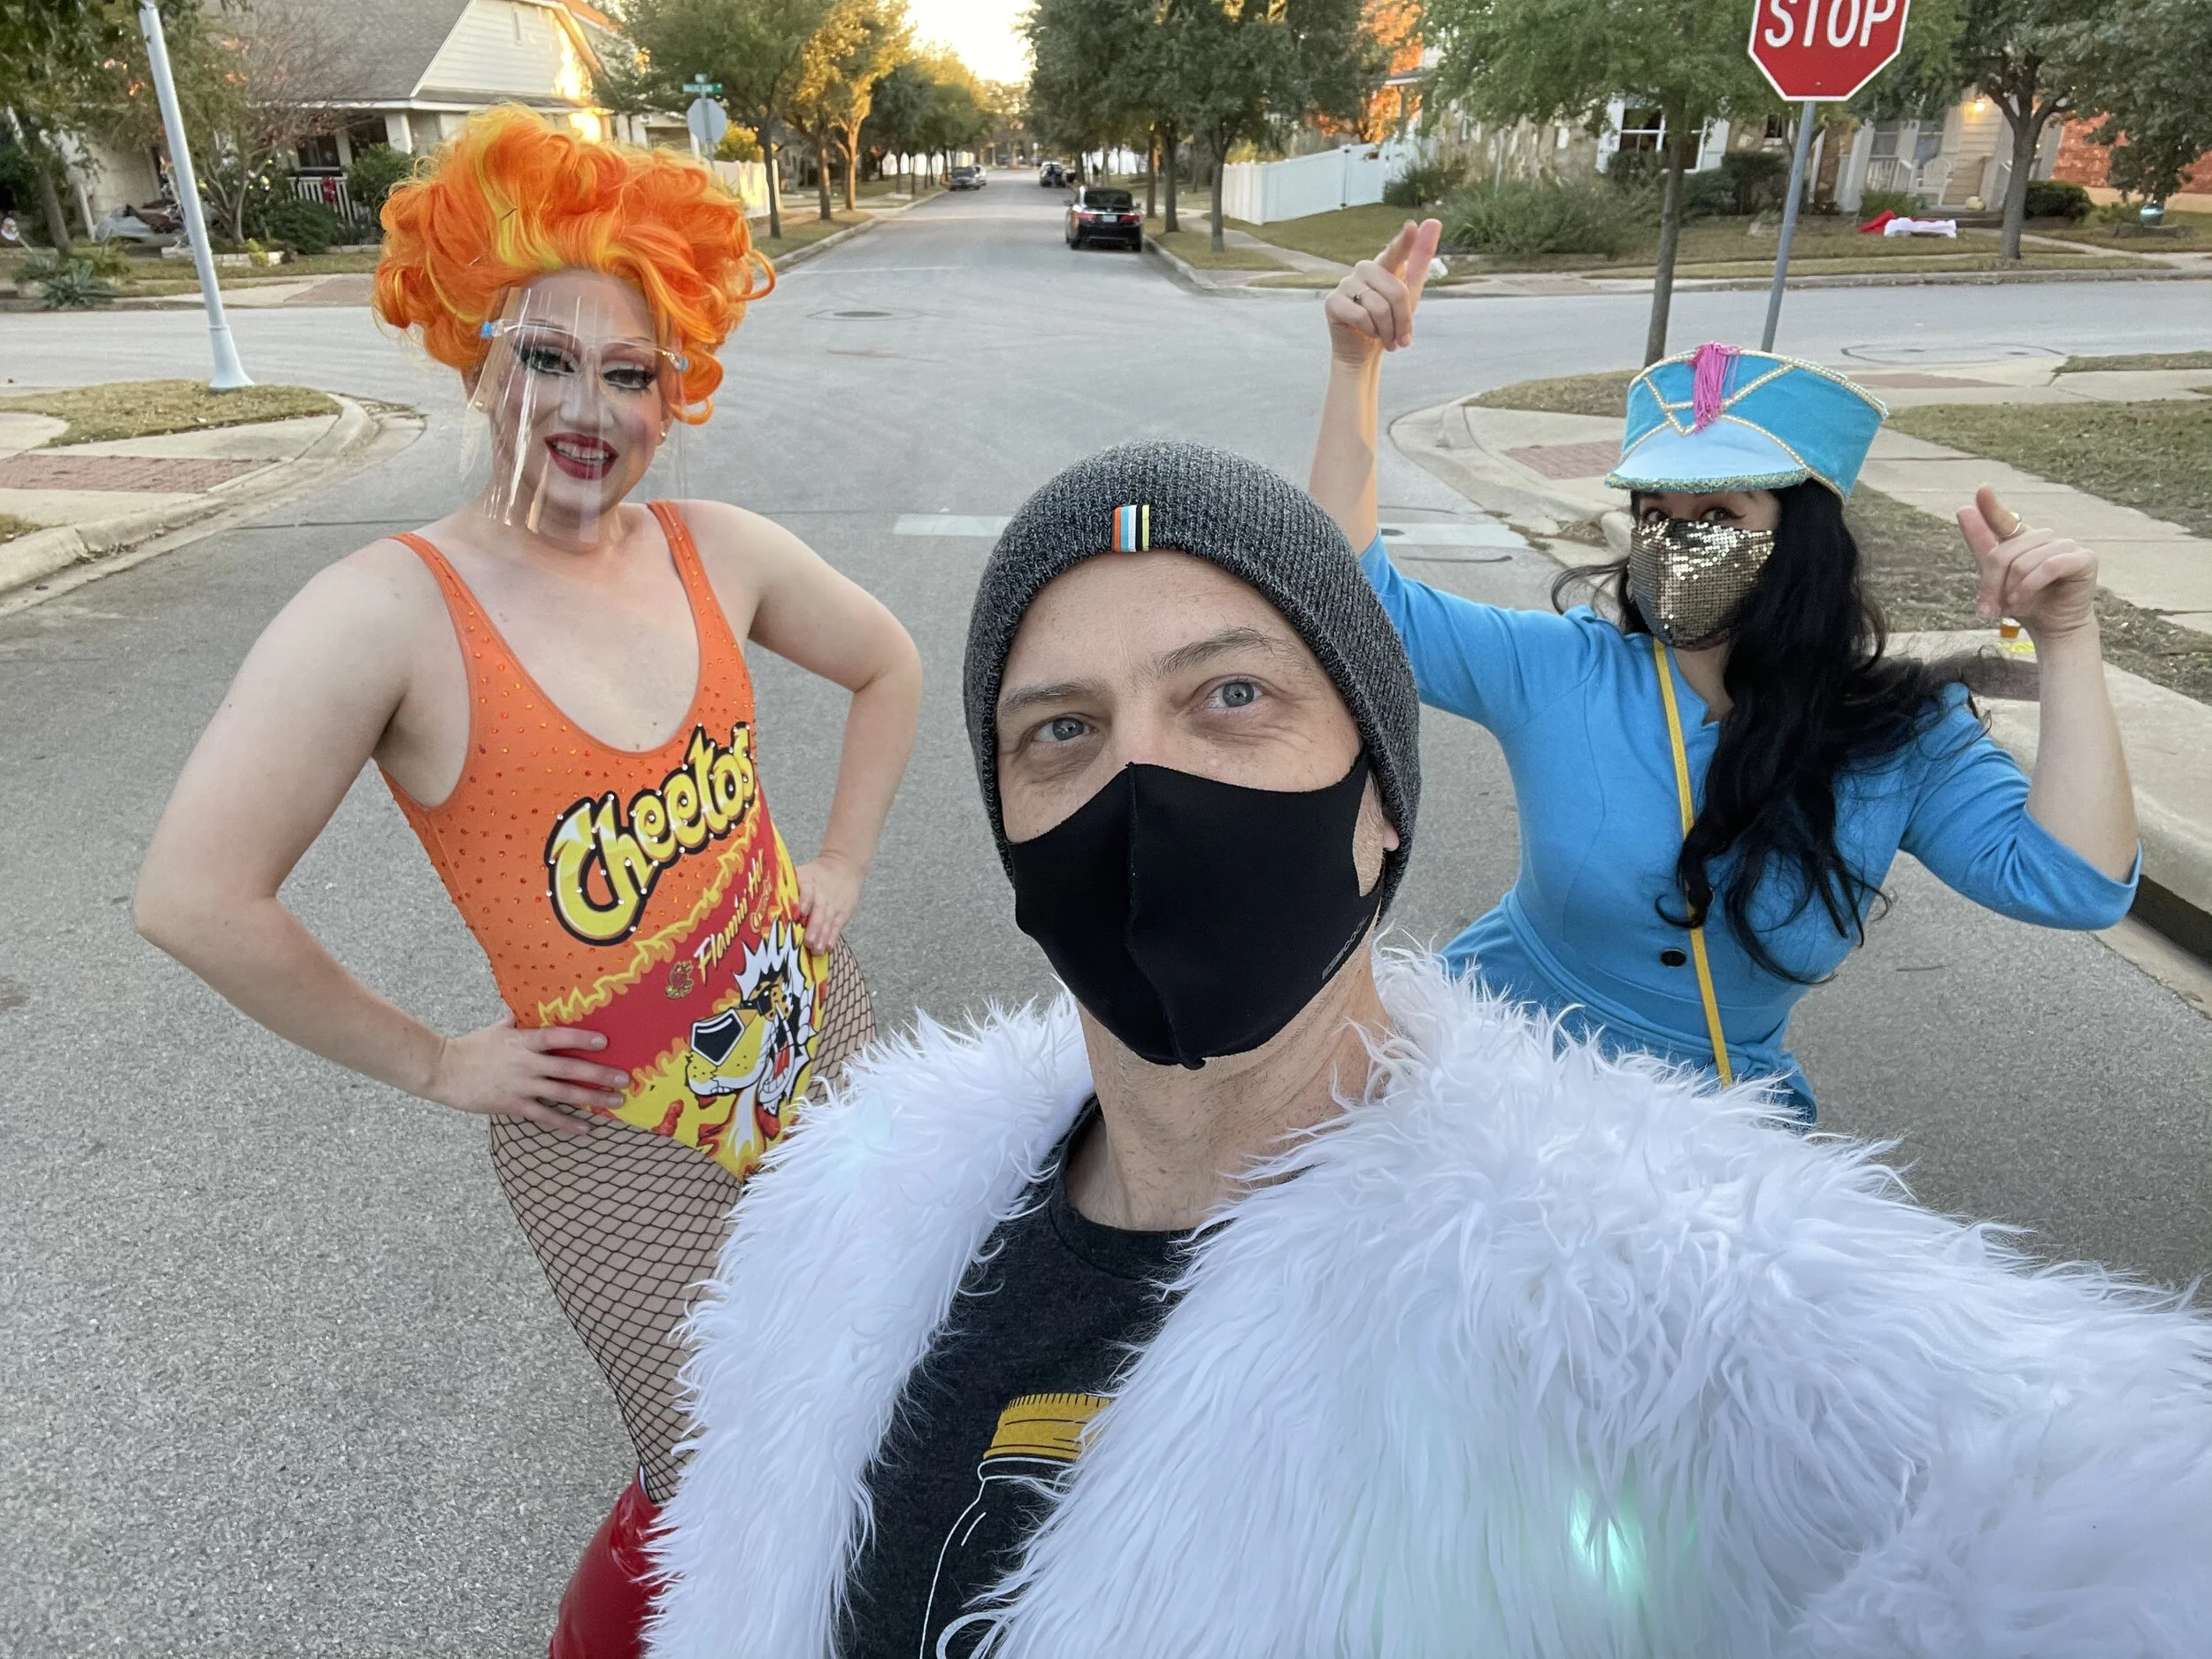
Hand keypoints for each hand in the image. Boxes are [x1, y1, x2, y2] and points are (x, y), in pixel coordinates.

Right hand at [422, 1012, 627, 1134]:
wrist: (443, 1071)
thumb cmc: (471, 1047)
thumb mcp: (496, 1029)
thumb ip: (516, 1020)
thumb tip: (524, 1006)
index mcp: (523, 1041)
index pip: (557, 1037)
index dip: (581, 1039)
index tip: (605, 1042)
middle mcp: (527, 1063)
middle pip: (569, 1069)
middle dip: (599, 1074)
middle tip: (623, 1079)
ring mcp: (522, 1086)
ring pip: (564, 1094)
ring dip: (592, 1099)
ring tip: (615, 1102)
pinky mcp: (514, 1105)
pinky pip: (546, 1116)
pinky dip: (567, 1123)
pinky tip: (586, 1128)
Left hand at [794, 853, 863, 954]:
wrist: (842, 868)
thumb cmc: (814, 875)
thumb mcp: (801, 874)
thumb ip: (786, 886)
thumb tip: (761, 898)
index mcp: (808, 883)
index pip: (807, 891)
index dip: (805, 901)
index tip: (801, 912)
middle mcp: (822, 895)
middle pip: (818, 911)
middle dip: (814, 928)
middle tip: (808, 942)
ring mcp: (833, 905)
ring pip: (828, 922)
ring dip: (822, 937)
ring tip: (816, 950)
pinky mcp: (842, 912)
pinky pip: (837, 926)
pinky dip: (833, 937)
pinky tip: (828, 947)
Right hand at [1324, 218, 1441, 367]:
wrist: (1365, 351)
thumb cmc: (1388, 321)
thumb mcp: (1410, 292)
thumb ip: (1420, 258)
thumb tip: (1433, 221)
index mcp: (1384, 266)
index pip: (1395, 252)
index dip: (1404, 242)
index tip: (1412, 228)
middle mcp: (1364, 269)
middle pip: (1395, 292)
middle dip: (1403, 320)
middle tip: (1402, 338)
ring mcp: (1346, 283)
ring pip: (1379, 308)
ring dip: (1387, 331)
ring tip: (1386, 340)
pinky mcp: (1332, 302)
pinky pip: (1361, 316)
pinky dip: (1370, 331)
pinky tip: (1367, 334)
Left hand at [1957, 486, 2097, 644]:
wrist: (2053, 627)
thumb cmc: (2025, 601)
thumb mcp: (1995, 578)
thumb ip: (1982, 545)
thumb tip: (1963, 508)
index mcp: (2023, 539)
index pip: (2004, 520)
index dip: (1991, 508)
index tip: (1982, 490)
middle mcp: (2045, 537)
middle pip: (2005, 552)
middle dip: (1992, 583)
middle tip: (1987, 609)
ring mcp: (2066, 545)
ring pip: (2025, 561)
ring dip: (2013, 589)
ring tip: (2012, 605)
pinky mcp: (2084, 558)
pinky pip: (2050, 565)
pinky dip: (2031, 585)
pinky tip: (2023, 600)